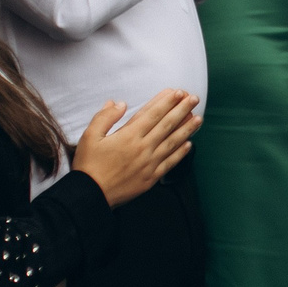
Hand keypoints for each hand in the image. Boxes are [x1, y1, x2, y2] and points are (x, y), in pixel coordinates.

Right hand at [73, 89, 200, 205]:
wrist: (91, 194)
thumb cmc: (89, 165)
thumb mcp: (89, 136)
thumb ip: (105, 117)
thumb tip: (120, 103)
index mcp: (128, 135)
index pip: (152, 114)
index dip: (167, 102)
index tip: (178, 92)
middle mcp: (143, 147)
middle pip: (167, 125)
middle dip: (182, 110)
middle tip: (194, 98)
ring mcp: (149, 163)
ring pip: (172, 142)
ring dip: (187, 129)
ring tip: (198, 118)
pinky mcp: (151, 178)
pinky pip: (170, 162)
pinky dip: (181, 153)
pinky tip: (189, 144)